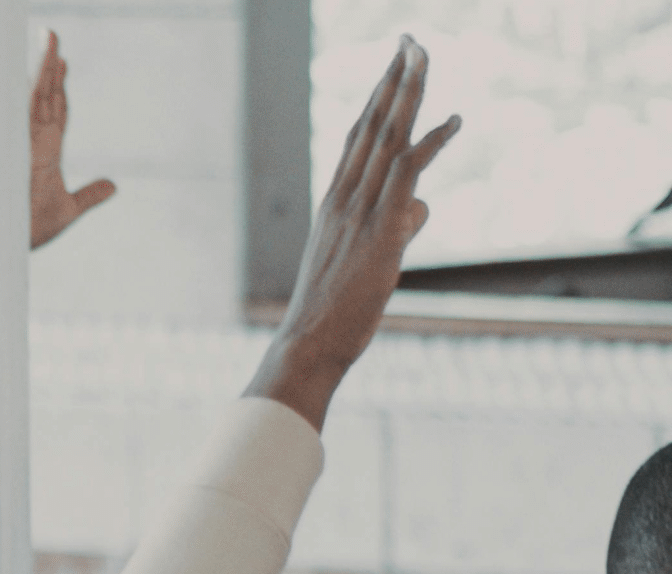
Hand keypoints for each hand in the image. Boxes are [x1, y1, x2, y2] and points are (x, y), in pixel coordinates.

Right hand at [28, 31, 115, 249]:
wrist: (7, 242)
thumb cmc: (29, 230)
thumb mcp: (68, 209)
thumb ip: (90, 195)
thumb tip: (113, 186)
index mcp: (45, 153)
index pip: (55, 113)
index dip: (60, 89)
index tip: (62, 64)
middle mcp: (33, 142)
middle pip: (45, 96)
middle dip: (50, 66)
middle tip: (52, 36)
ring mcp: (24, 141)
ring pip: (36, 95)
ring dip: (45, 66)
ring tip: (51, 38)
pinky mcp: (18, 144)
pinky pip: (26, 108)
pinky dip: (34, 86)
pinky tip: (40, 66)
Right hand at [243, 36, 460, 429]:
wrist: (307, 344)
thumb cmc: (333, 313)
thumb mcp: (366, 261)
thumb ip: (396, 226)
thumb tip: (423, 206)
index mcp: (333, 203)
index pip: (358, 138)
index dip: (378, 98)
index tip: (394, 65)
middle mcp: (343, 199)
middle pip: (372, 126)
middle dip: (393, 79)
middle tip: (411, 40)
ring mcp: (360, 214)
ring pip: (387, 141)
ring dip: (408, 94)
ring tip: (425, 55)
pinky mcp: (379, 234)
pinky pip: (406, 179)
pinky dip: (430, 146)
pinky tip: (454, 121)